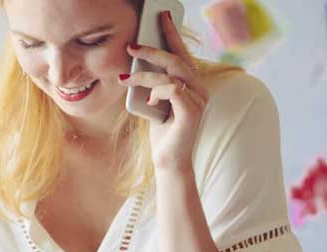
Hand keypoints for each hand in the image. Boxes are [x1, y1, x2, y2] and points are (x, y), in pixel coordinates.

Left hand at [118, 10, 209, 173]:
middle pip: (176, 59)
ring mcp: (199, 99)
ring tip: (126, 79)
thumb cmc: (161, 131)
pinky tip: (149, 102)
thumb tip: (135, 61)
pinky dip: (157, 92)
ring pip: (172, 74)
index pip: (182, 53)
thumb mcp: (154, 100)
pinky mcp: (192, 111)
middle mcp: (199, 88)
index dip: (171, 33)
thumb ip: (153, 82)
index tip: (161, 15)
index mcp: (192, 83)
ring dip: (145, 75)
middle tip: (131, 46)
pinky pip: (173, 90)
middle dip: (152, 50)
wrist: (168, 161)